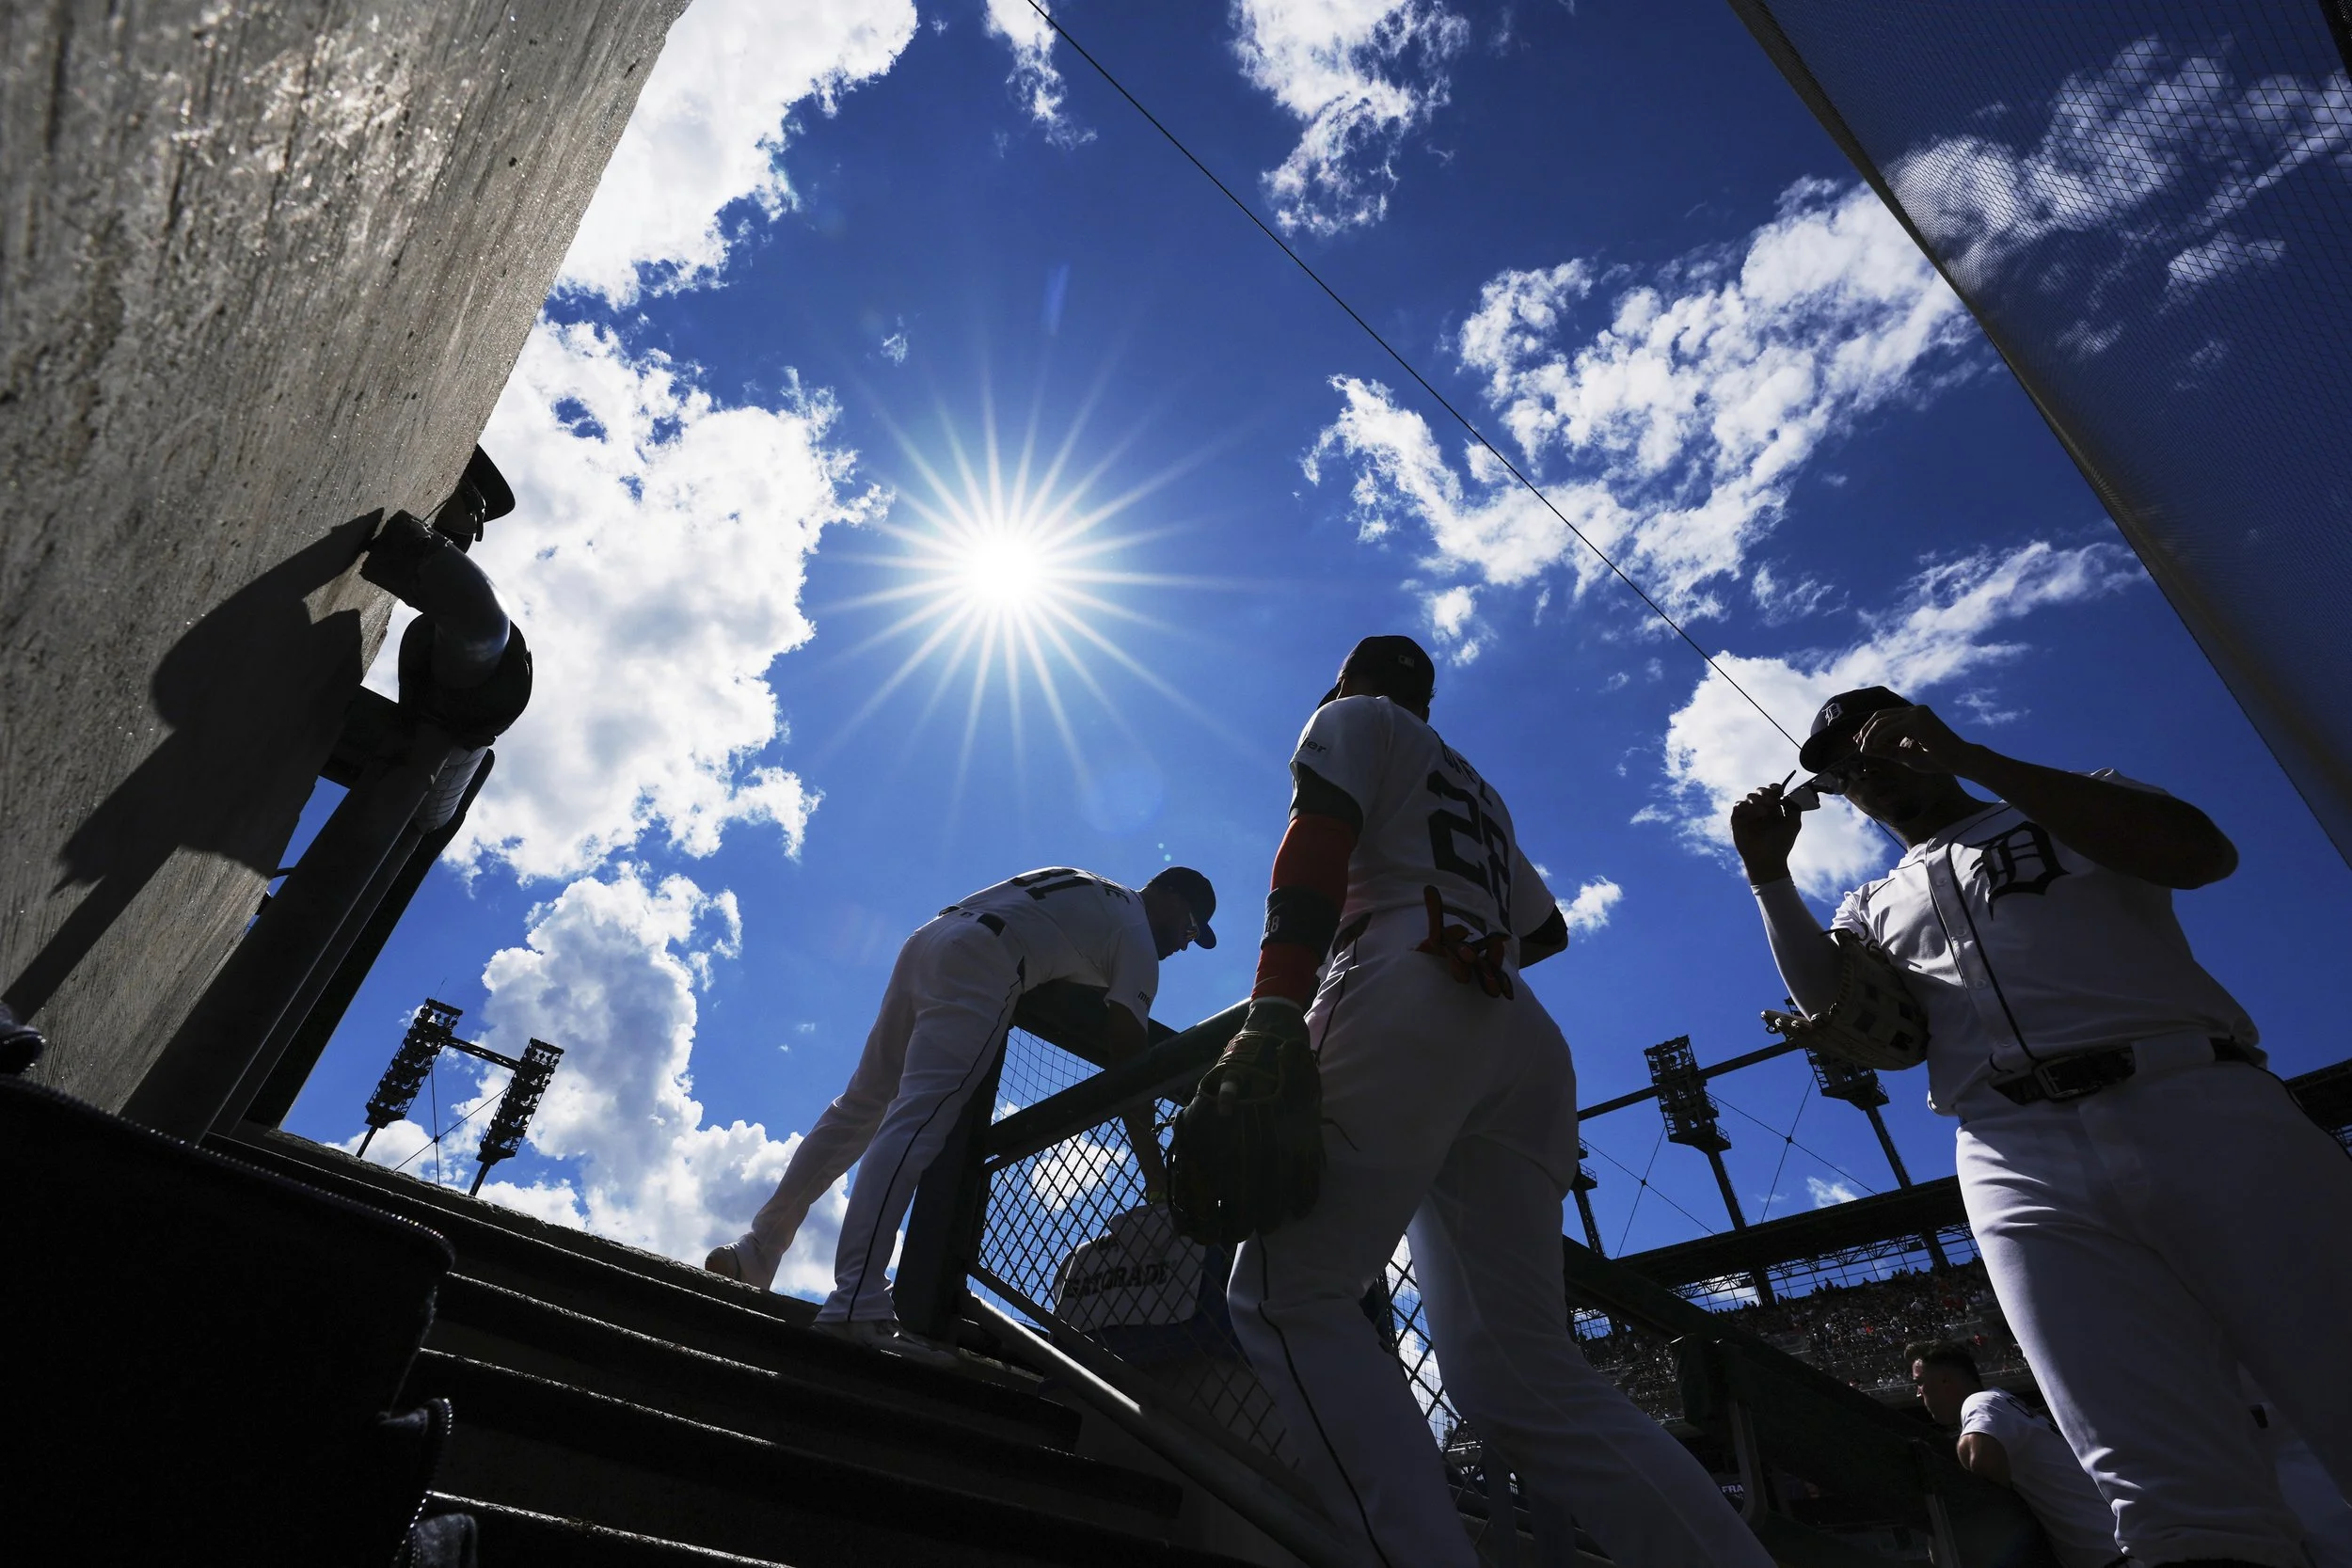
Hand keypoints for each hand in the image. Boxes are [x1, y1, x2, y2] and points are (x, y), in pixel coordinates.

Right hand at [1729, 781, 1802, 882]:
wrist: (1768, 860)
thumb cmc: (1781, 844)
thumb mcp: (1793, 824)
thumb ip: (1795, 808)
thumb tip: (1792, 794)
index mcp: (1773, 810)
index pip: (1771, 792)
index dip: (1774, 788)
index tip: (1778, 791)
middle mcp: (1760, 810)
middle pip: (1759, 791)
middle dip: (1765, 792)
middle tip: (1771, 801)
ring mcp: (1748, 815)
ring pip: (1748, 797)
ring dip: (1757, 800)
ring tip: (1765, 812)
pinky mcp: (1737, 820)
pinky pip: (1738, 805)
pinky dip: (1748, 807)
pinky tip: (1757, 814)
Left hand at [1851, 704, 1980, 775]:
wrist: (1959, 760)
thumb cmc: (1936, 760)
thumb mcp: (1905, 755)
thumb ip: (1887, 749)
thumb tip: (1864, 747)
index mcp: (1914, 715)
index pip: (1884, 717)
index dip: (1869, 728)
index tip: (1858, 741)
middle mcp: (1915, 711)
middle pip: (1880, 715)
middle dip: (1865, 730)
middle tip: (1857, 744)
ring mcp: (1917, 713)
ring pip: (1882, 721)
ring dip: (1869, 735)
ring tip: (1865, 749)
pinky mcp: (1917, 721)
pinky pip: (1890, 728)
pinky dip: (1878, 738)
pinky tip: (1873, 747)